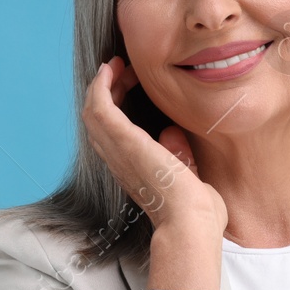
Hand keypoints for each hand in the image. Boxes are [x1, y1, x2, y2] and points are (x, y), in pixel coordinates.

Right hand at [81, 56, 226, 234]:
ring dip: (101, 84)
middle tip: (124, 71)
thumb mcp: (187, 176)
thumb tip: (173, 133)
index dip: (116, 106)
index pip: (112, 133)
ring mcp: (118, 151)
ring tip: (115, 65)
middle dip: (108, 90)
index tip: (130, 85)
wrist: (191, 224)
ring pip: (93, 111)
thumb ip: (179, 155)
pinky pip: (99, 108)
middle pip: (99, 118)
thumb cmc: (196, 211)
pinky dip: (100, 86)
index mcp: (132, 169)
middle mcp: (118, 161)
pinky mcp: (123, 141)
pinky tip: (109, 70)